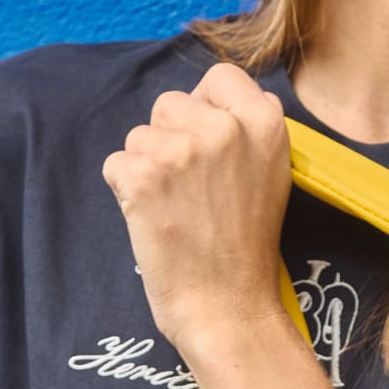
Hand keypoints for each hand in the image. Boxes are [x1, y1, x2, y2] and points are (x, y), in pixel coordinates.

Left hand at [101, 63, 292, 362]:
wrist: (228, 311)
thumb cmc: (246, 253)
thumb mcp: (272, 177)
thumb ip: (248, 132)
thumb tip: (211, 105)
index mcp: (265, 122)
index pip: (220, 77)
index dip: (205, 108)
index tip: (207, 147)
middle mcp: (225, 127)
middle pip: (170, 104)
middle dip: (170, 140)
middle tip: (191, 192)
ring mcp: (182, 150)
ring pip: (140, 136)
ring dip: (147, 169)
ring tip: (175, 211)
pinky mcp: (144, 175)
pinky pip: (116, 165)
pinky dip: (126, 193)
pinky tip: (154, 222)